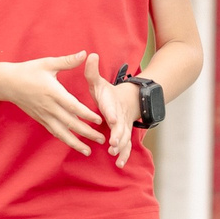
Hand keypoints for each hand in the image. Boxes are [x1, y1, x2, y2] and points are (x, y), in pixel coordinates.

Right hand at [0, 50, 102, 153]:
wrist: (7, 83)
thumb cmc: (28, 71)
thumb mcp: (48, 63)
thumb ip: (67, 61)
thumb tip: (84, 53)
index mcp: (53, 92)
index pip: (72, 106)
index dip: (86, 114)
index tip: (99, 120)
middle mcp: (49, 107)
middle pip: (70, 123)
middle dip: (86, 133)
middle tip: (102, 139)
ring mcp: (44, 115)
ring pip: (61, 132)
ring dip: (75, 143)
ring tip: (88, 151)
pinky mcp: (40, 119)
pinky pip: (54, 131)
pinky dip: (64, 139)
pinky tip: (73, 145)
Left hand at [84, 52, 137, 168]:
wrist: (129, 100)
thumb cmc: (108, 93)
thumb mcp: (99, 82)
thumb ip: (93, 71)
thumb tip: (90, 54)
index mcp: (112, 103)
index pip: (112, 108)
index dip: (112, 113)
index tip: (111, 119)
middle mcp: (119, 117)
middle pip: (121, 126)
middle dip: (118, 134)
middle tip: (113, 142)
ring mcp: (123, 128)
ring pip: (125, 138)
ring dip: (120, 146)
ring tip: (115, 153)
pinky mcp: (124, 136)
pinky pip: (125, 146)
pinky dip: (123, 155)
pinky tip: (119, 164)